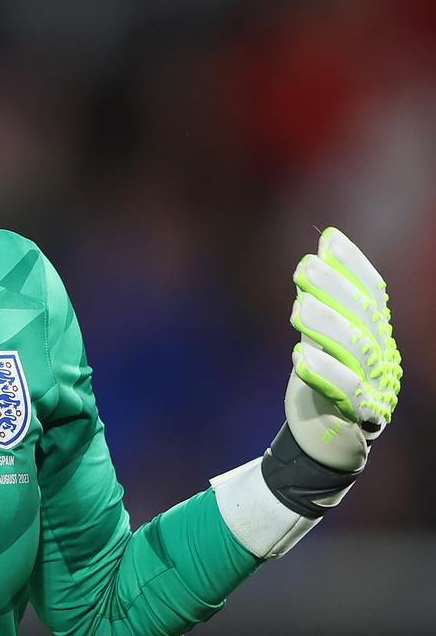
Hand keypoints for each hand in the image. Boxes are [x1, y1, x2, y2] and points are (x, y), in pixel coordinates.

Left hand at [286, 226, 402, 471]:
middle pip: (365, 317)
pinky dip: (323, 372)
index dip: (354, 265)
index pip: (374, 293)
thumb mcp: (321, 337)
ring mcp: (375, 386)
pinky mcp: (359, 416)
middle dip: (335, 288)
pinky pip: (347, 391)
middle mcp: (381, 356)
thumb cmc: (322, 381)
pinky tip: (299, 357)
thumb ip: (322, 300)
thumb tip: (318, 251)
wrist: (325, 439)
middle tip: (303, 268)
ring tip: (298, 310)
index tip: (329, 240)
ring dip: (326, 326)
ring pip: (357, 351)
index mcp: (375, 334)